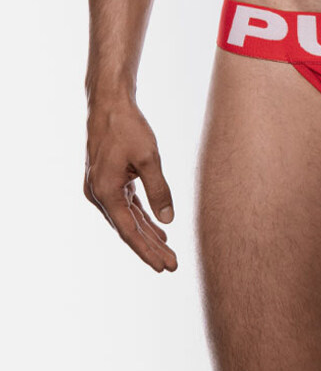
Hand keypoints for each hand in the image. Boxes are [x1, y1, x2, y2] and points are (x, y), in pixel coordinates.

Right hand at [84, 99, 177, 271]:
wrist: (109, 104)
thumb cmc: (128, 128)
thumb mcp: (149, 158)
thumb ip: (159, 189)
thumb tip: (168, 219)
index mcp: (105, 193)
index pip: (129, 231)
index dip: (148, 251)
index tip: (165, 266)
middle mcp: (98, 195)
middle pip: (128, 229)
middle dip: (150, 248)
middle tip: (172, 265)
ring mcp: (101, 188)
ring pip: (127, 218)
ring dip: (147, 234)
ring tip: (167, 251)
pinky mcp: (108, 180)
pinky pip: (126, 205)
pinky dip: (141, 216)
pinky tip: (157, 226)